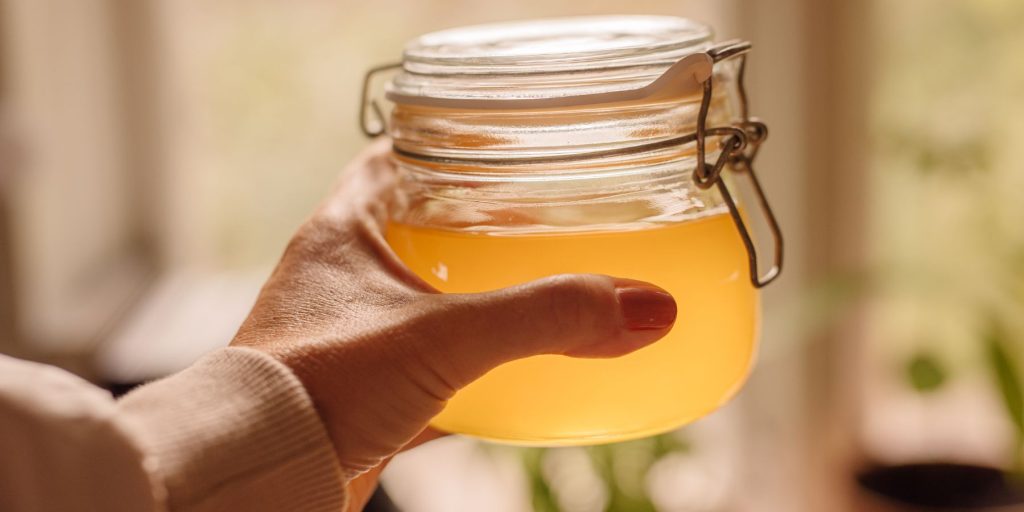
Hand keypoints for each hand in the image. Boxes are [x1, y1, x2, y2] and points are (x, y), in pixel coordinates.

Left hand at [230, 139, 677, 509]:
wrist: (265, 474)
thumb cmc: (320, 385)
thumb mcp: (445, 337)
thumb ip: (544, 318)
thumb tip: (644, 307)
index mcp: (343, 232)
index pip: (396, 159)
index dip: (450, 148)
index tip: (503, 148)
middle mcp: (338, 276)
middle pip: (415, 228)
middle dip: (473, 225)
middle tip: (535, 220)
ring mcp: (346, 336)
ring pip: (420, 300)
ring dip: (469, 298)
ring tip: (530, 291)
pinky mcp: (358, 392)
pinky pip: (421, 366)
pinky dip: (463, 368)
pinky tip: (504, 376)